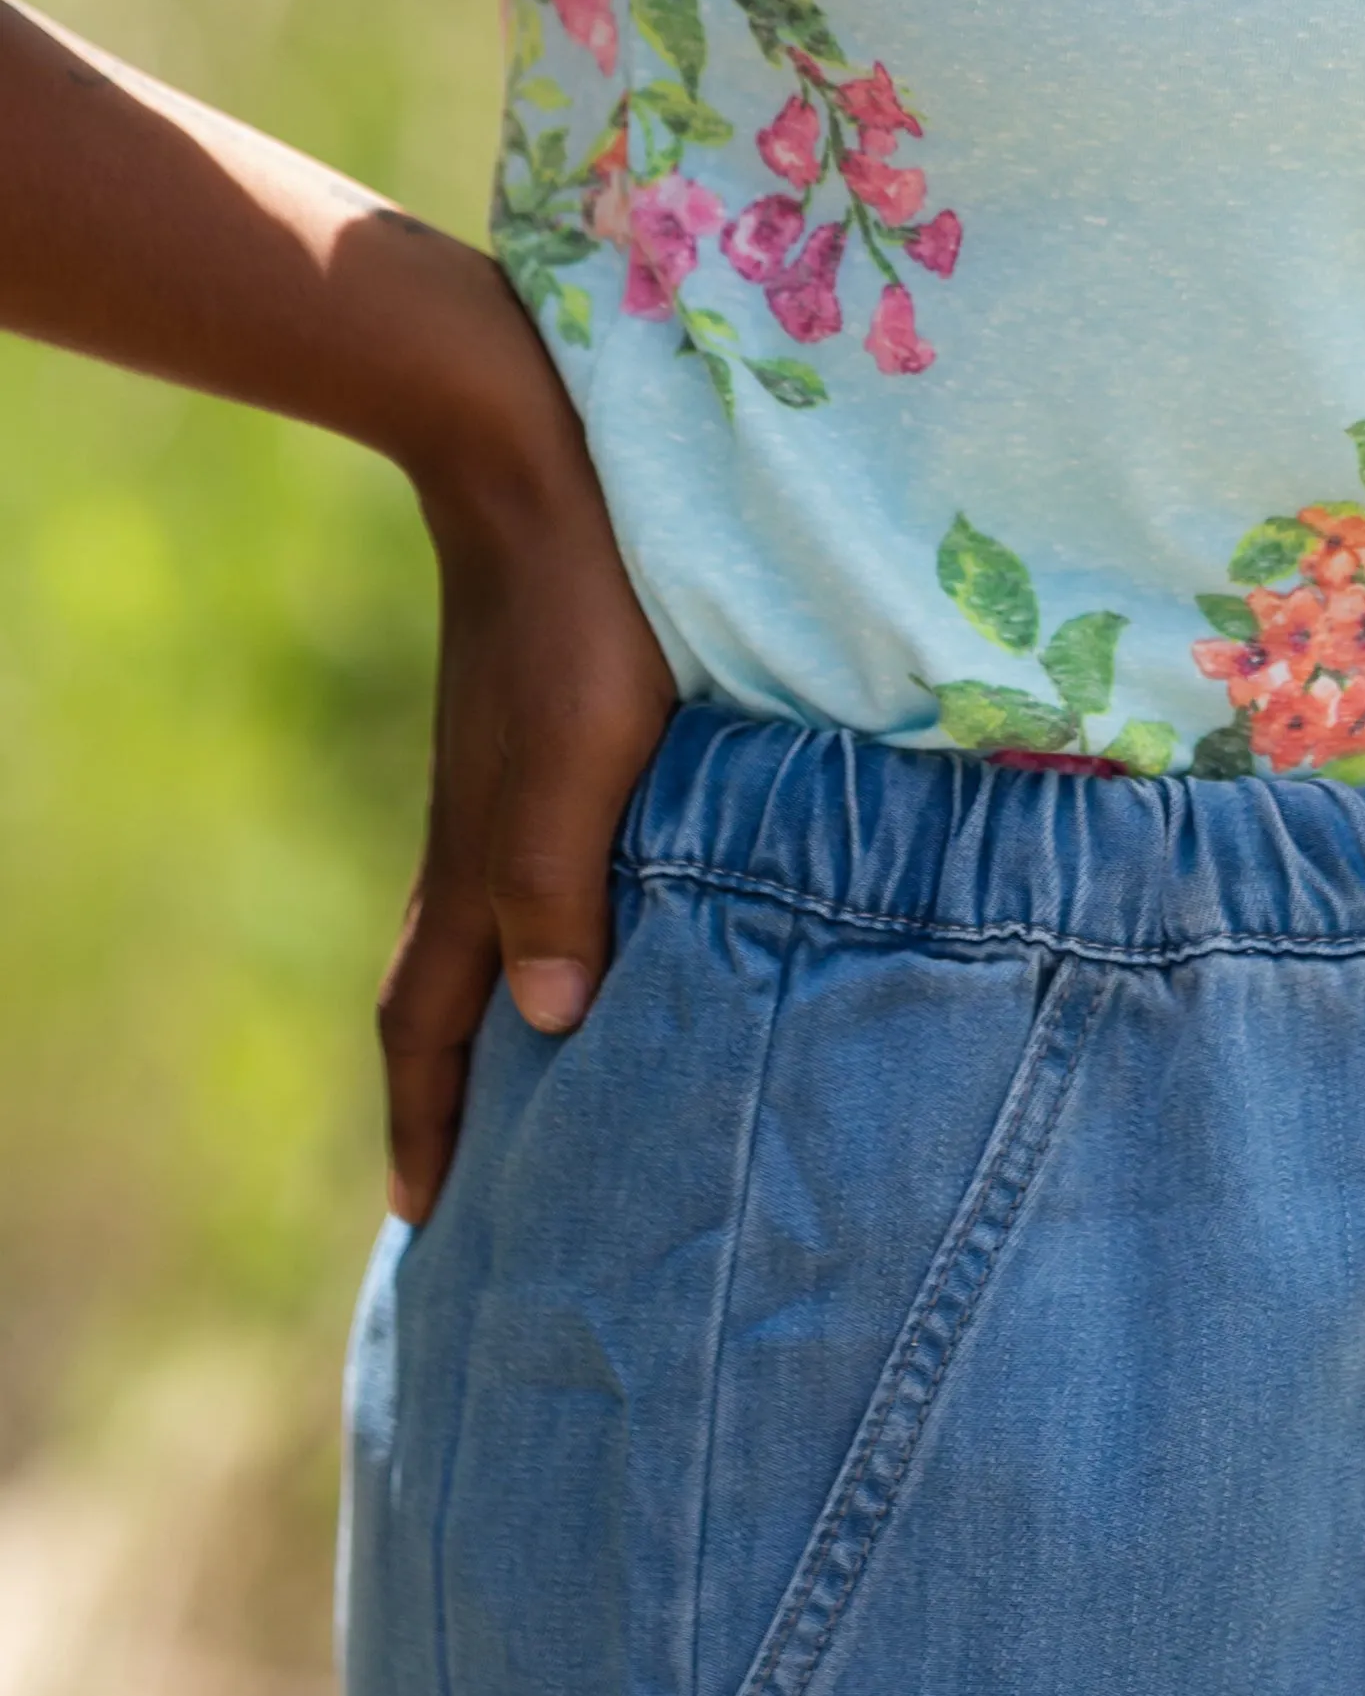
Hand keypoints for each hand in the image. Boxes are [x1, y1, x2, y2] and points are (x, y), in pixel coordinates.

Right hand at [376, 300, 676, 1224]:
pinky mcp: (546, 740)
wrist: (541, 475)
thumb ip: (557, 887)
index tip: (426, 1220)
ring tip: (556, 1082)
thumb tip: (554, 1024)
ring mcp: (506, 790)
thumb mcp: (576, 761)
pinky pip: (535, 871)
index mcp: (477, 870)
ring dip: (511, 1017)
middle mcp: (479, 844)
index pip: (432, 1028)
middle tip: (486, 1185)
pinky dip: (554, 928)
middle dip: (459, 1095)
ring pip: (498, 934)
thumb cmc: (575, 622)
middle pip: (452, 997)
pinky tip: (609, 924)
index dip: (429, 1123)